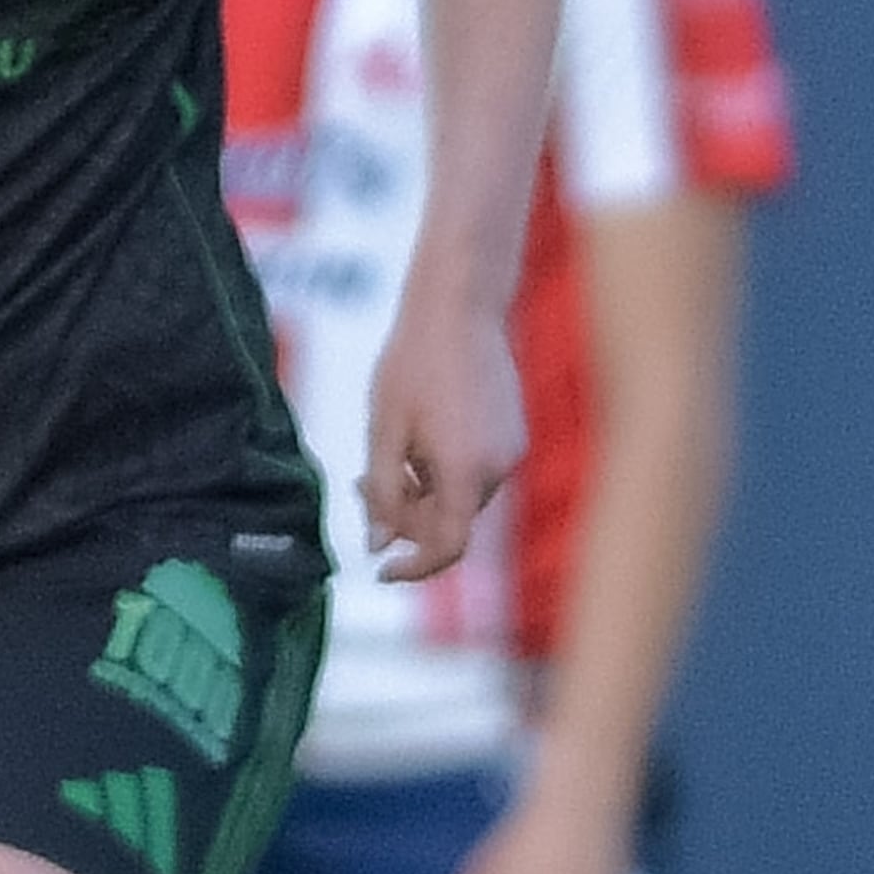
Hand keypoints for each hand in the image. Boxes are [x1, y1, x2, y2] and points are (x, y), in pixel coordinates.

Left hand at [361, 287, 523, 581]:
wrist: (459, 304)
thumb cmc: (413, 362)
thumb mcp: (384, 431)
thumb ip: (382, 494)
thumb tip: (380, 546)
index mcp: (465, 473)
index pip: (446, 549)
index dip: (413, 569)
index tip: (381, 569)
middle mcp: (498, 468)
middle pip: (451, 521)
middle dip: (406, 516)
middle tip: (360, 486)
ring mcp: (511, 448)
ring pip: (462, 495)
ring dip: (423, 489)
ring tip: (386, 454)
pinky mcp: (513, 431)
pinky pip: (476, 470)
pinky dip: (446, 469)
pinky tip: (419, 436)